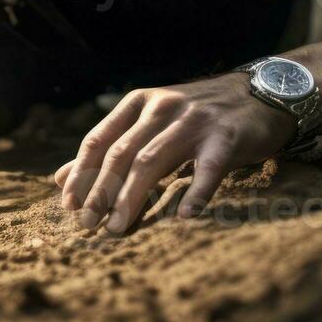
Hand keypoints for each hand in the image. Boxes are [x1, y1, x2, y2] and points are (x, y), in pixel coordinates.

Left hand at [54, 72, 299, 232]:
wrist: (261, 93)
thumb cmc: (198, 116)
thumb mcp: (150, 123)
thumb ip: (110, 147)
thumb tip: (60, 179)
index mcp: (139, 103)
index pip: (99, 140)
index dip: (80, 173)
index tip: (68, 205)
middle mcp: (162, 108)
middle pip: (121, 153)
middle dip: (100, 191)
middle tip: (87, 224)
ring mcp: (195, 121)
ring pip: (153, 161)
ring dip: (132, 198)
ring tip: (117, 228)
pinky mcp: (226, 137)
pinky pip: (207, 169)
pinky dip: (195, 193)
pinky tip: (184, 216)